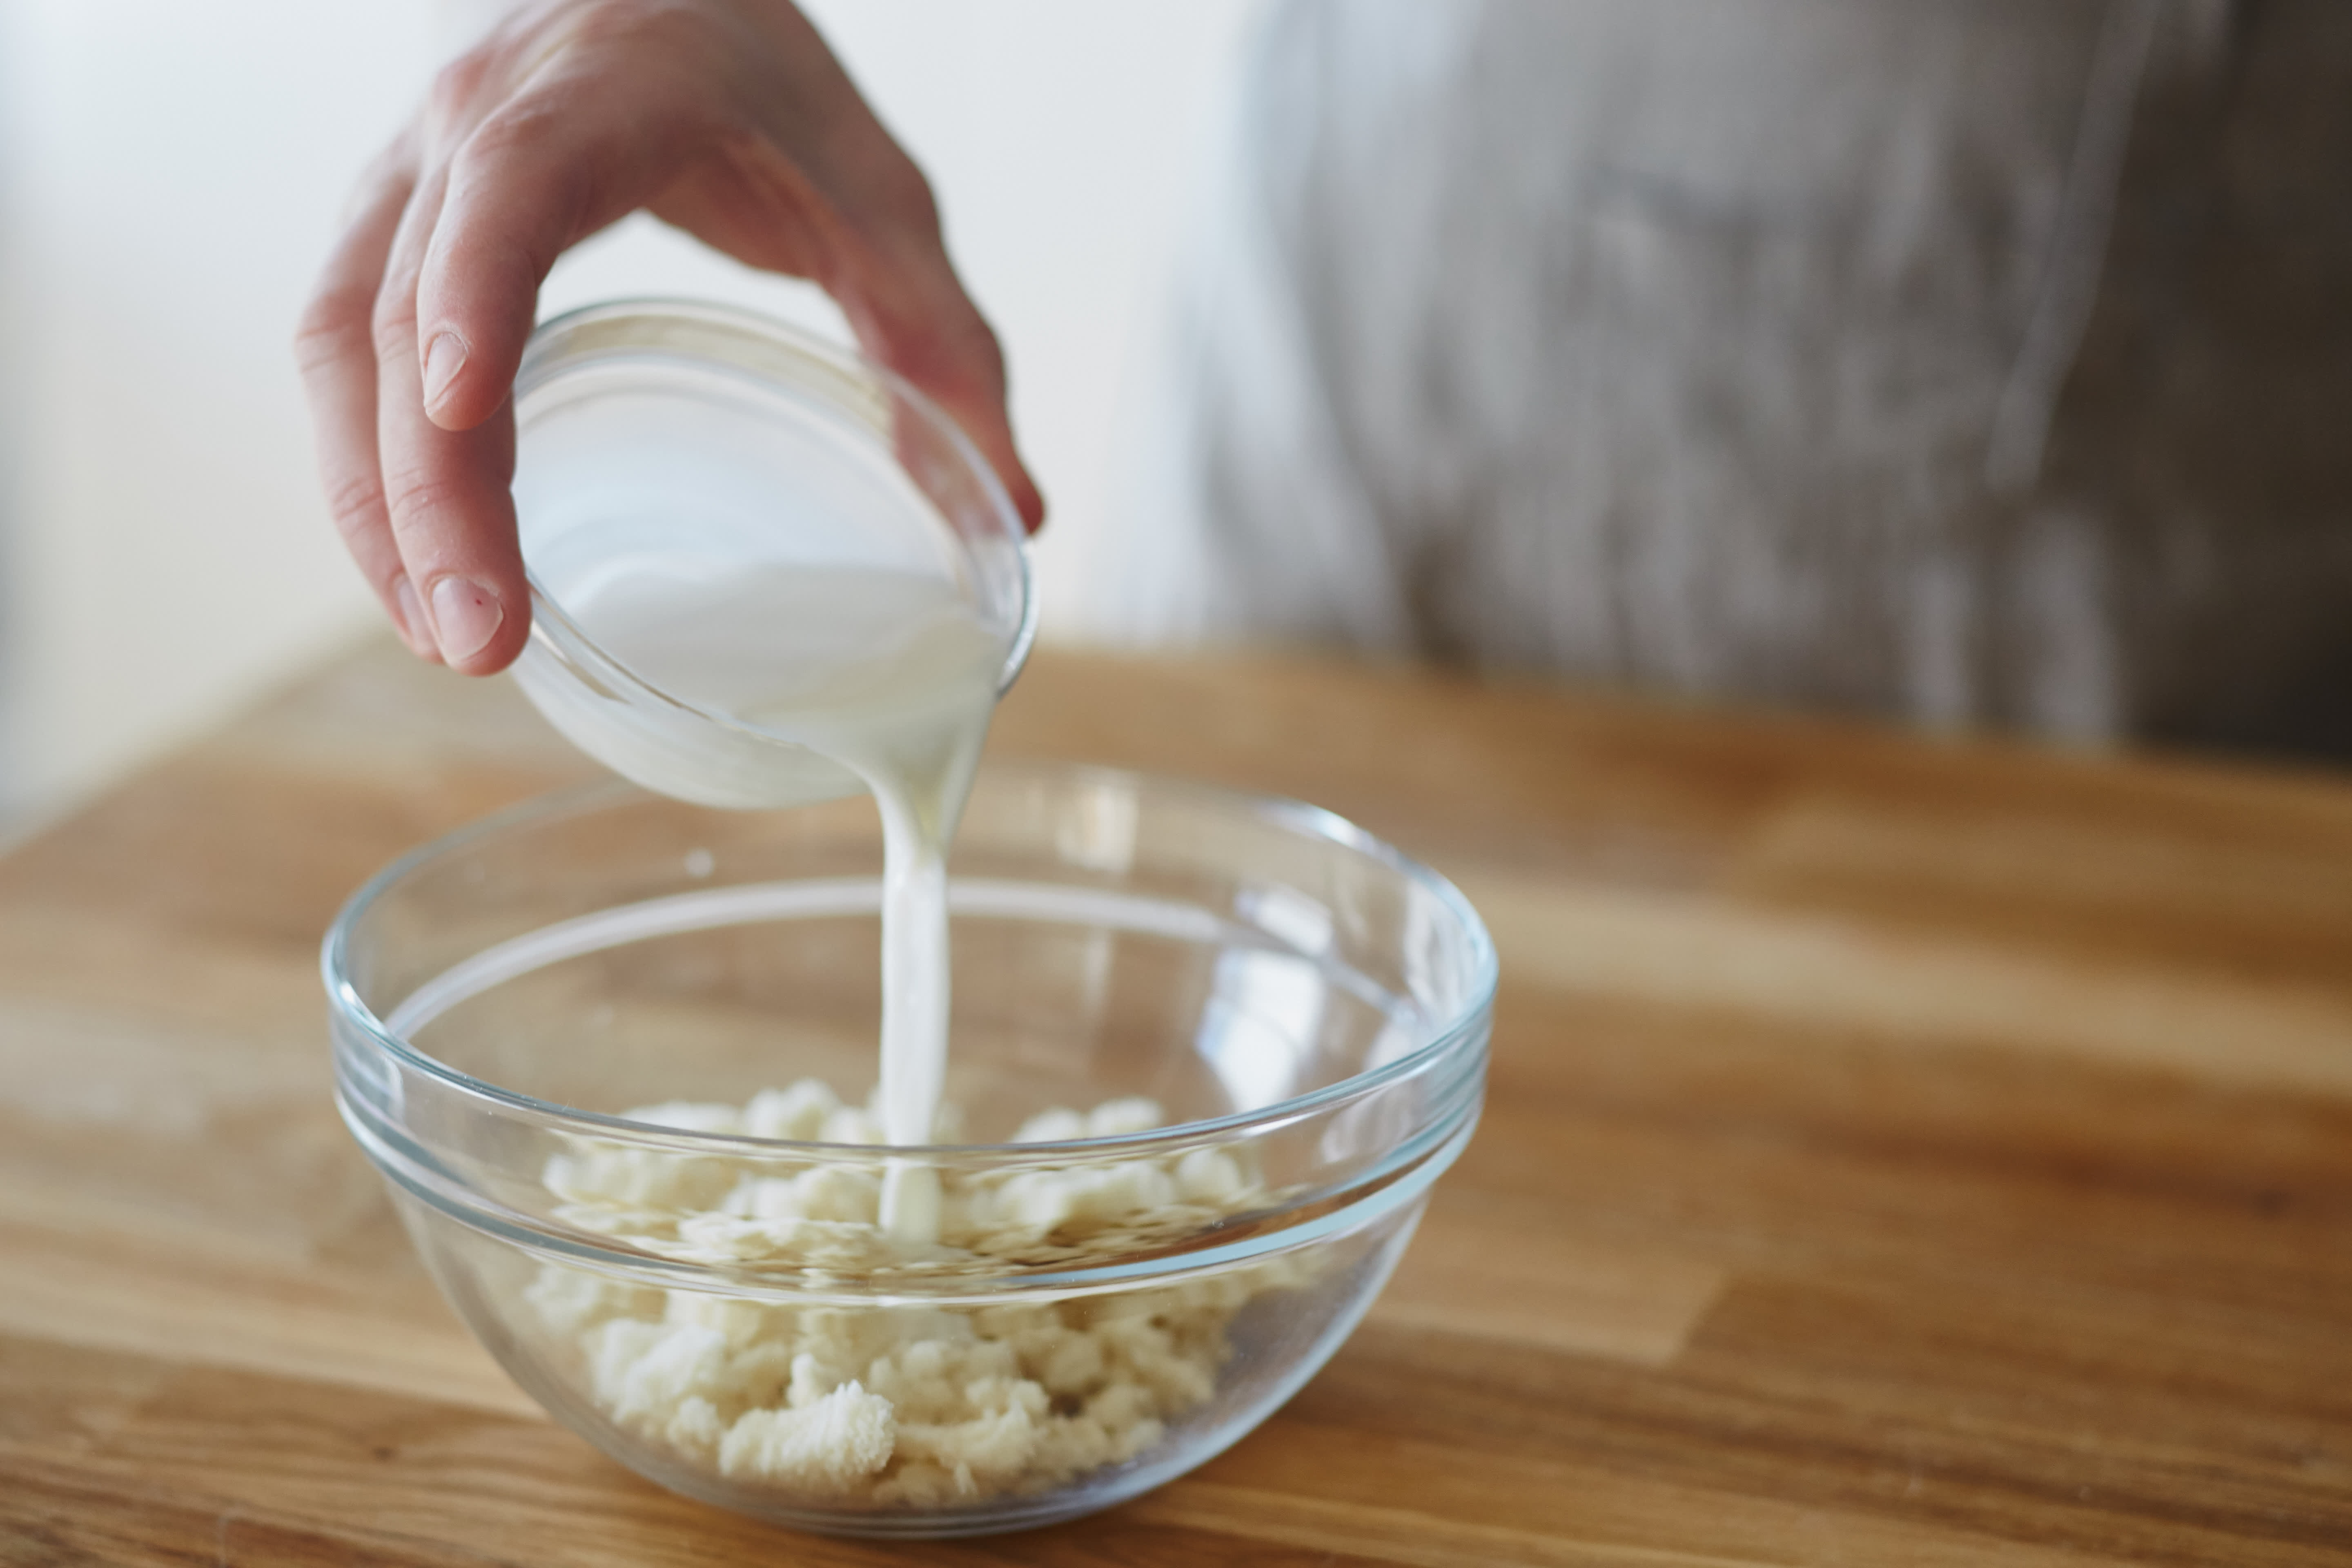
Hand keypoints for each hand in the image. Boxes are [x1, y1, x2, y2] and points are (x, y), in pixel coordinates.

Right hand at [295, 0, 1043, 674]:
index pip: (509, 190)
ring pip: (345, 341)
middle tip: (479, 640)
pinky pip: (348, 350)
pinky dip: (374, 468)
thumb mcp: (879, 197)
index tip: (468, 412)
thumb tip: (1020, 507)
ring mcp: (413, 175)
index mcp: (599, 95)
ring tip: (448, 636)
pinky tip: (426, 572)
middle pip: (404, 307)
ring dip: (379, 501)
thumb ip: (943, 342)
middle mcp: (473, 126)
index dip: (476, 293)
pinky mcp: (394, 228)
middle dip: (428, 487)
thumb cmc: (763, 83)